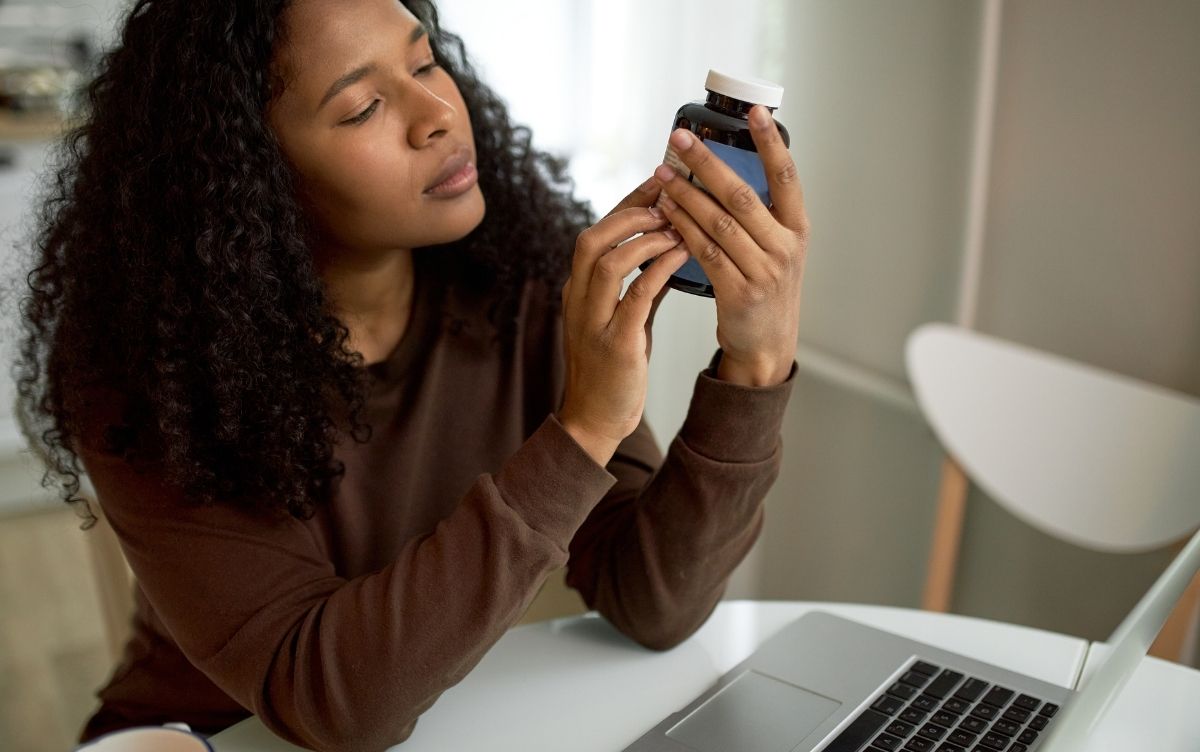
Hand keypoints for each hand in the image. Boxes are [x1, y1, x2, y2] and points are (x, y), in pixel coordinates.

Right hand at [556, 177, 688, 463]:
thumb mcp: (624, 319)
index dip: (627, 206)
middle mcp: (578, 300)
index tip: (658, 184)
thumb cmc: (612, 370)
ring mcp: (592, 321)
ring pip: (608, 261)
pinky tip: (681, 255)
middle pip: (593, 238)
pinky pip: (635, 295)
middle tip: (668, 200)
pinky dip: (658, 269)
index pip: (596, 233)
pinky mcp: (614, 343)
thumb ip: (640, 285)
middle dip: (631, 212)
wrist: (596, 419)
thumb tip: (669, 249)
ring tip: (676, 226)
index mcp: (577, 291)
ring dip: (644, 238)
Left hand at [655, 105, 809, 385]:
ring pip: (718, 222)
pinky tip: (666, 212)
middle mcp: (785, 247)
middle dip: (707, 162)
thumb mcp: (776, 249)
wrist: (766, 346)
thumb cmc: (766, 290)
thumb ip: (759, 215)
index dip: (771, 143)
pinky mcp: (739, 293)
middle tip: (680, 138)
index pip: (787, 176)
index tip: (754, 111)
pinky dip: (682, 228)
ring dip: (685, 194)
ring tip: (662, 174)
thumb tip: (722, 169)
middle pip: (742, 195)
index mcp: (797, 228)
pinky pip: (705, 252)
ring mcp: (764, 271)